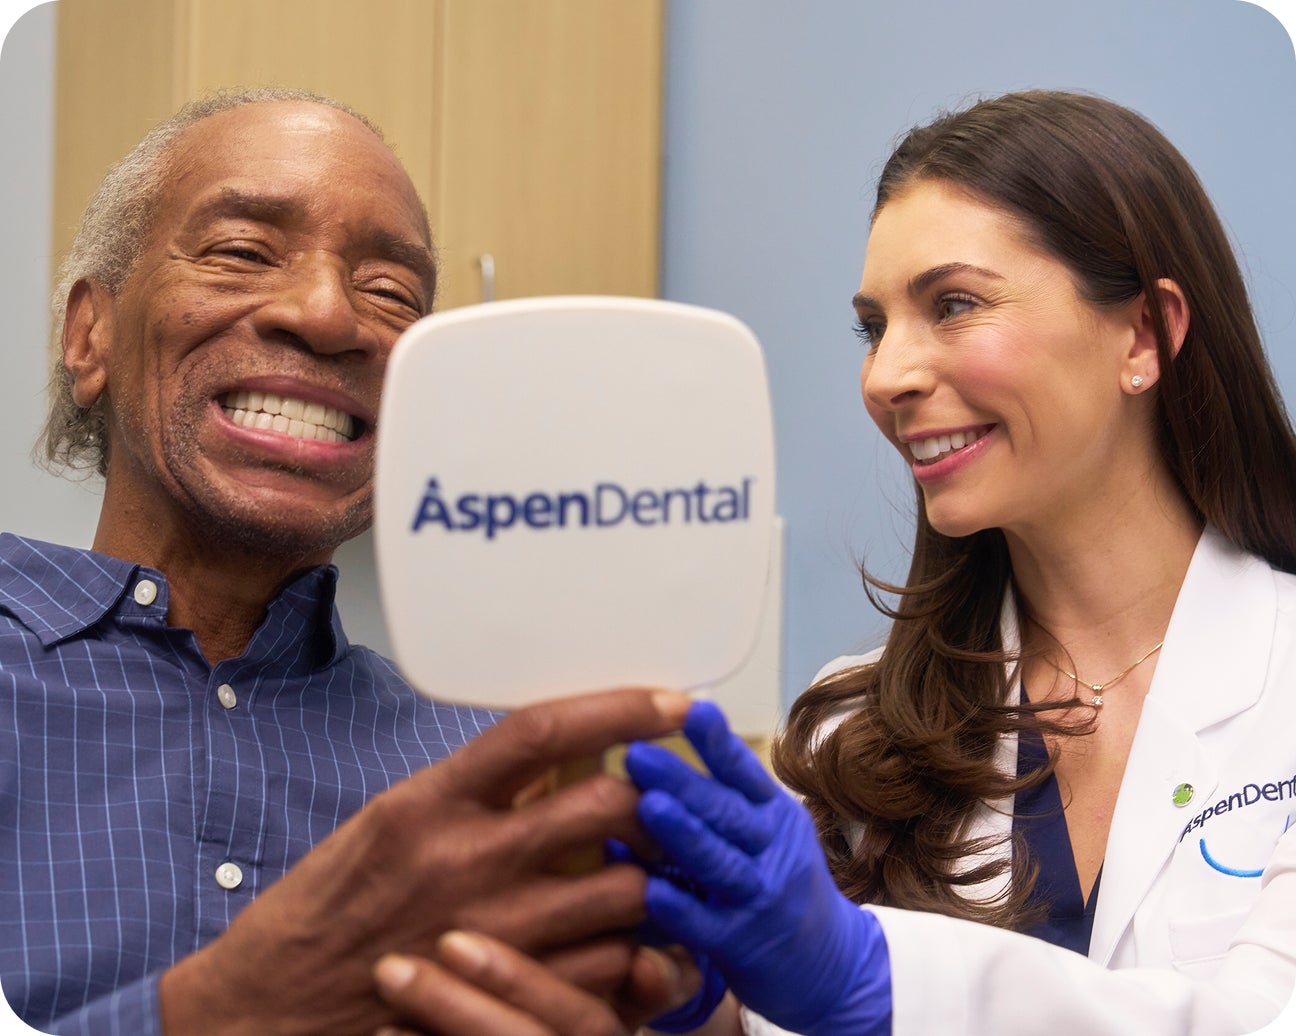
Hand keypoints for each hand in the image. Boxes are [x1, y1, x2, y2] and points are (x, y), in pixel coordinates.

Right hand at [159, 687, 691, 1034]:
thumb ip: (467, 796)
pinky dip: (636, 954)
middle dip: (661, 798)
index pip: (542, 733)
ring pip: (624, 894)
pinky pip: (604, 971)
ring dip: (661, 879)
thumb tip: (551, 765)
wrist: (267, 1009)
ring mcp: (489, 934)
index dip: (619, 709)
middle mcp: (463, 861)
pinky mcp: (502, 998)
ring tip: (677, 866)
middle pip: (604, 808)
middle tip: (684, 795)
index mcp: (427, 804)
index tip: (669, 701)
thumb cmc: (326, 910)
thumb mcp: (386, 826)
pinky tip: (646, 941)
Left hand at [625, 701, 891, 1035]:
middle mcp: (772, 850)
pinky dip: (679, 906)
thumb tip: (659, 755)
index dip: (718, 741)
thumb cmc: (778, 885)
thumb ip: (722, 797)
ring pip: (719, 861)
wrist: (827, 965)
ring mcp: (759, 897)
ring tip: (647, 805)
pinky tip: (650, 889)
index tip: (692, 708)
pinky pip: (705, 923)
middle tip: (637, 752)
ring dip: (683, 832)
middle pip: (726, 810)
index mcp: (775, 814)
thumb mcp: (767, 830)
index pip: (744, 771)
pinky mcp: (741, 944)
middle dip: (681, 780)